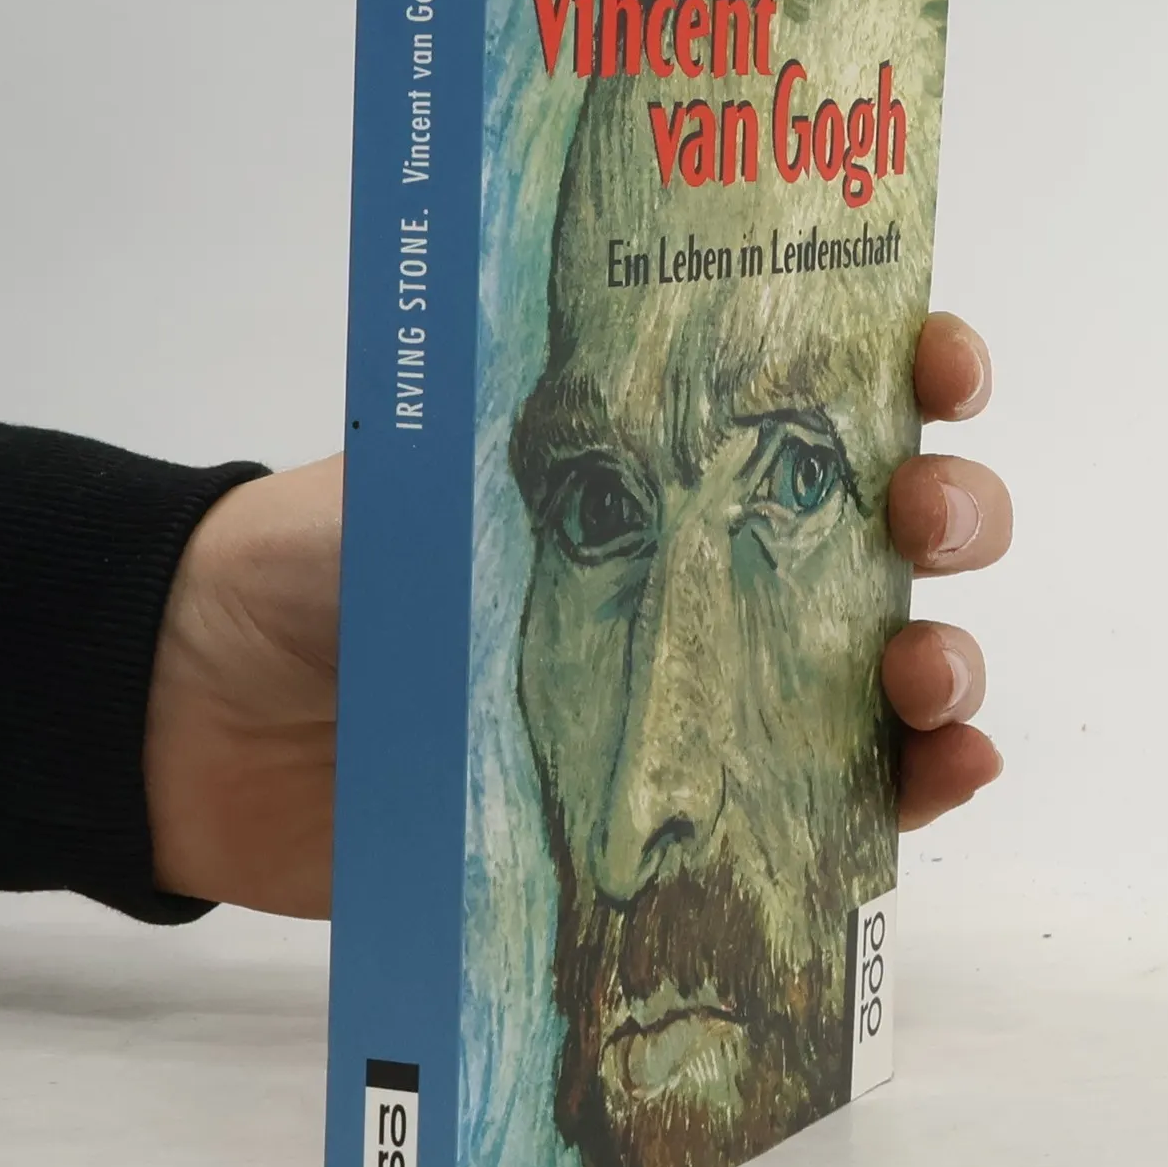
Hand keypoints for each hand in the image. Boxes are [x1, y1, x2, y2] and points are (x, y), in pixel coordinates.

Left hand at [144, 309, 1009, 914]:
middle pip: (889, 524)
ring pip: (887, 659)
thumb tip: (634, 456)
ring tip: (925, 680)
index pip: (816, 390)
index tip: (937, 363)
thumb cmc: (315, 572)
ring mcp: (716, 684)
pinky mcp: (698, 803)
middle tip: (926, 521)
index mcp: (657, 457)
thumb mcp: (416, 480)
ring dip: (945, 660)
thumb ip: (523, 464)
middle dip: (952, 509)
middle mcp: (712, 560)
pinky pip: (838, 795)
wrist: (215, 720)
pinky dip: (913, 787)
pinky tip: (942, 774)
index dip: (909, 365)